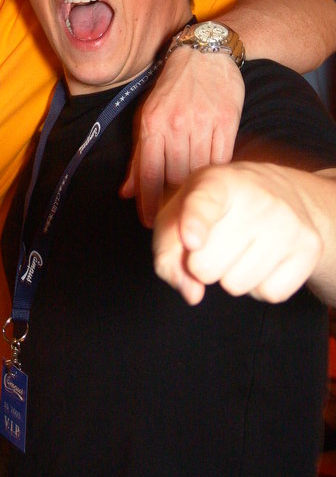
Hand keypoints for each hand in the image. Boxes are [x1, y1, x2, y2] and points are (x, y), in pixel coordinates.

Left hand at [121, 48, 243, 226]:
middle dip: (171, 201)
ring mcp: (204, 123)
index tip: (150, 223)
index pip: (149, 173)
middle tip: (172, 218)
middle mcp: (177, 124)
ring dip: (193, 191)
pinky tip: (210, 184)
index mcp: (152, 123)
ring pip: (198, 170)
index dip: (148, 203)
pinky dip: (214, 175)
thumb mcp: (147, 116)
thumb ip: (138, 156)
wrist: (205, 54)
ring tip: (190, 205)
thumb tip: (126, 193)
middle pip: (174, 177)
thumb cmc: (171, 89)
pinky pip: (221, 159)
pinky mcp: (227, 122)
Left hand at [153, 162, 323, 304]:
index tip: (192, 240)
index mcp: (216, 181)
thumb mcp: (178, 216)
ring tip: (239, 245)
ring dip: (229, 275)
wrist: (280, 192)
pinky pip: (267, 294)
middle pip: (205, 267)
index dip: (194, 224)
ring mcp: (288, 223)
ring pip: (235, 286)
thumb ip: (167, 255)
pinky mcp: (310, 248)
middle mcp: (257, 197)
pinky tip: (261, 258)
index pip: (203, 204)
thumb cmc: (215, 208)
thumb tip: (192, 294)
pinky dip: (258, 285)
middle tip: (216, 239)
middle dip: (201, 264)